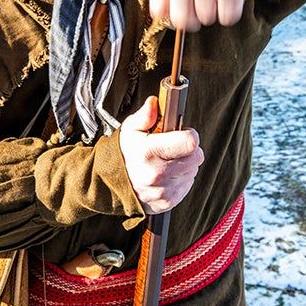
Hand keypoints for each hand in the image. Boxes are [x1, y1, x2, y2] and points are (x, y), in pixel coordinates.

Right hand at [118, 96, 203, 214]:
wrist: (108, 184)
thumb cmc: (122, 154)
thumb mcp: (131, 129)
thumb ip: (146, 114)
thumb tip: (155, 103)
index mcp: (150, 153)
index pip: (191, 142)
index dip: (189, 134)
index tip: (182, 133)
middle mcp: (157, 174)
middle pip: (196, 157)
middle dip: (189, 150)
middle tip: (174, 147)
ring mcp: (163, 191)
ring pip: (193, 172)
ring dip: (185, 165)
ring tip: (167, 161)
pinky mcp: (167, 203)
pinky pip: (187, 186)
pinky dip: (180, 179)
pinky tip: (166, 174)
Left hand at [149, 0, 264, 30]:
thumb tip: (163, 17)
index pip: (159, 9)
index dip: (172, 12)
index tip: (182, 6)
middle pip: (181, 19)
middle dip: (193, 16)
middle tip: (202, 1)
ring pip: (206, 18)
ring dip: (215, 9)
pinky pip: (228, 17)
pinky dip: (232, 9)